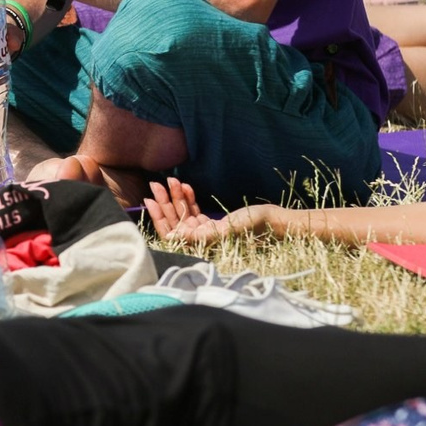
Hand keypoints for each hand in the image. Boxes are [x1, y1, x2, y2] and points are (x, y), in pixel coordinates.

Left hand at [143, 180, 272, 245]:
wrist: (274, 222)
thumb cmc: (254, 226)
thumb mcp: (226, 229)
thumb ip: (199, 235)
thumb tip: (171, 236)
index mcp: (200, 246)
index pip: (171, 234)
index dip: (159, 217)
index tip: (150, 199)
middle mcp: (200, 241)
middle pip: (174, 222)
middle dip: (165, 202)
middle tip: (156, 183)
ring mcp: (206, 232)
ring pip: (183, 215)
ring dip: (175, 197)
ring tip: (170, 180)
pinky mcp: (213, 224)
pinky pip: (194, 211)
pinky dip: (189, 199)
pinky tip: (186, 186)